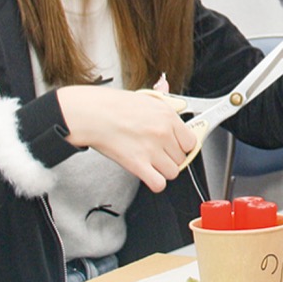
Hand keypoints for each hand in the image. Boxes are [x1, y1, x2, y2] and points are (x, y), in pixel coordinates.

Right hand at [55, 86, 195, 192]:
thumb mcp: (145, 98)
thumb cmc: (113, 105)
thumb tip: (174, 98)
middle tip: (157, 153)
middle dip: (170, 158)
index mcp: (168, 116)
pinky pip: (159, 183)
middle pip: (182, 158)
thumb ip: (164, 101)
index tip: (176, 147)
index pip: (191, 141)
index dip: (183, 146)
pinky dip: (155, 183)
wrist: (91, 114)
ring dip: (163, 171)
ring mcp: (152, 149)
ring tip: (151, 163)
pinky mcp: (138, 164)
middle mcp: (163, 133)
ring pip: (173, 172)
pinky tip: (148, 174)